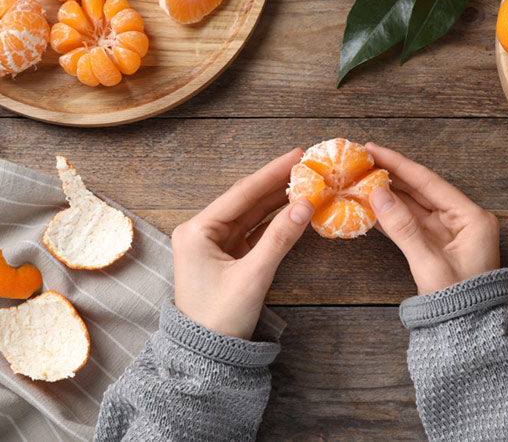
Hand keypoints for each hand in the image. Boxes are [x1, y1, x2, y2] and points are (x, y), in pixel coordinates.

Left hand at [171, 149, 313, 339]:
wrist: (207, 355)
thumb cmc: (220, 317)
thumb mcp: (252, 276)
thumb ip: (279, 239)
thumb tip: (305, 206)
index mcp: (197, 231)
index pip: (241, 193)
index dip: (271, 173)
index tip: (297, 156)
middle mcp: (203, 232)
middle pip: (246, 200)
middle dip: (276, 183)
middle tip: (305, 164)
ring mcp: (216, 244)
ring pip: (252, 214)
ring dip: (277, 200)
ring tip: (305, 182)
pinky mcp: (228, 256)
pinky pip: (255, 231)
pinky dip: (274, 221)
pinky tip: (293, 209)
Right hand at [365, 143, 499, 295]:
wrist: (467, 335)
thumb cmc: (458, 303)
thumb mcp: (430, 264)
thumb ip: (403, 228)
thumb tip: (378, 194)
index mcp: (472, 218)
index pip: (430, 182)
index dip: (400, 164)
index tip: (374, 149)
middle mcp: (462, 220)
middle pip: (421, 190)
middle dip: (392, 176)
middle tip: (363, 161)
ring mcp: (448, 233)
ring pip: (413, 206)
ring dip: (388, 195)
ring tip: (361, 180)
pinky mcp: (436, 247)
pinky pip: (410, 224)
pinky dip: (391, 216)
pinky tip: (370, 206)